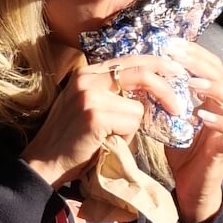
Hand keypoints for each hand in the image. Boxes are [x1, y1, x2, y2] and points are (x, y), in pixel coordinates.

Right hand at [23, 56, 187, 187]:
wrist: (44, 162)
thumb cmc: (71, 139)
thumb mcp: (88, 105)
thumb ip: (111, 92)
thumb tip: (149, 91)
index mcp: (87, 72)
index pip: (130, 60)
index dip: (157, 65)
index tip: (175, 72)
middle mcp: (87, 78)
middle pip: (141, 73)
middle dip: (165, 90)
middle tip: (178, 107)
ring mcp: (90, 95)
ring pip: (137, 108)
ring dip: (132, 128)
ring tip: (110, 138)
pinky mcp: (95, 115)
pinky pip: (131, 123)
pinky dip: (126, 138)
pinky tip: (105, 143)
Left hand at [164, 42, 222, 222]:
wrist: (189, 188)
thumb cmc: (179, 153)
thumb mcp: (168, 120)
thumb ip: (164, 100)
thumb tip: (143, 76)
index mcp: (210, 98)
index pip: (208, 65)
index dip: (192, 52)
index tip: (169, 44)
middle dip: (199, 62)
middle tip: (176, 55)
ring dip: (215, 89)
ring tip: (192, 84)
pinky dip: (219, 121)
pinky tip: (200, 116)